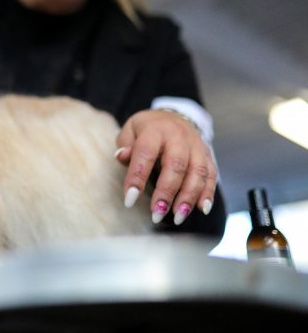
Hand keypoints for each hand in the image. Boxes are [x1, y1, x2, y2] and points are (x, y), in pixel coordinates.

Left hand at [114, 109, 216, 224]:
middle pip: (176, 165)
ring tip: (178, 217)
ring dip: (188, 197)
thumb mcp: (130, 131)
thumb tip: (121, 156)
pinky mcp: (207, 155)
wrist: (173, 116)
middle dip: (167, 192)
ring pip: (197, 172)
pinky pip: (211, 175)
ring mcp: (196, 146)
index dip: (137, 177)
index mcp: (155, 130)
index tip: (129, 199)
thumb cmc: (146, 130)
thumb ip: (125, 145)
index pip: (145, 153)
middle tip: (157, 213)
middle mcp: (178, 136)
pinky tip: (201, 209)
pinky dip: (208, 193)